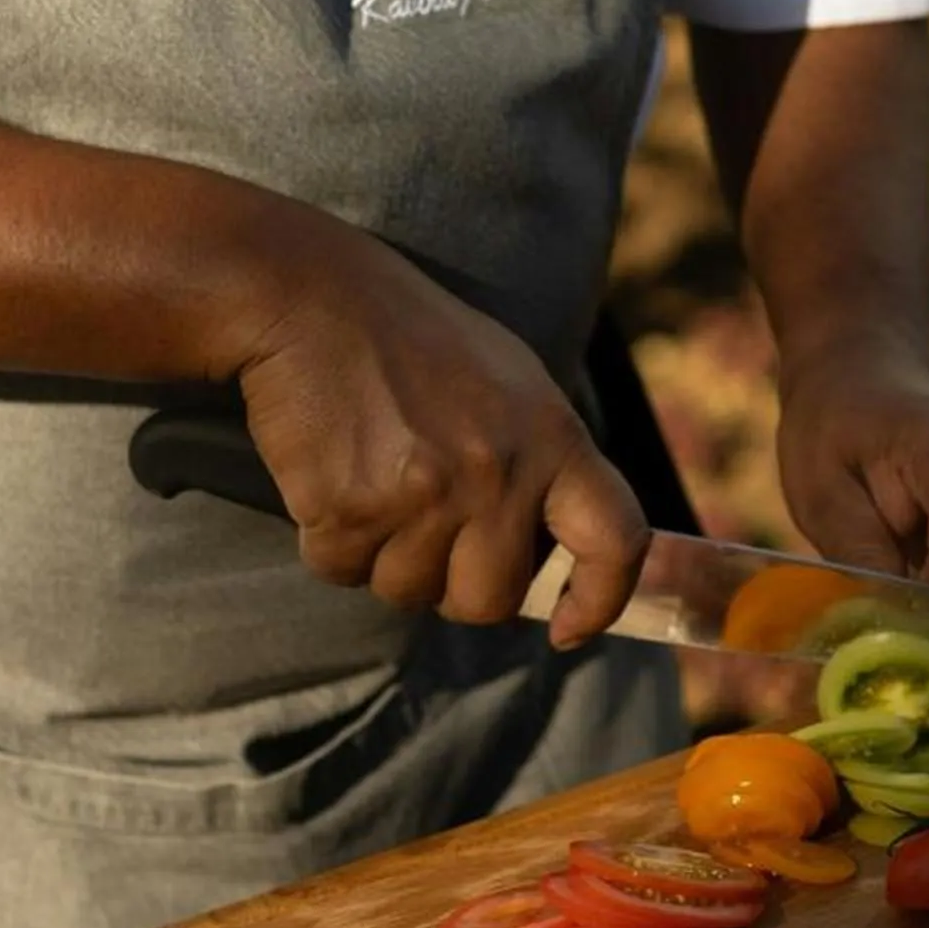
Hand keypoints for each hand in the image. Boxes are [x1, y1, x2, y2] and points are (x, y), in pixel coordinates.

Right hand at [229, 229, 646, 645]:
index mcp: (555, 438)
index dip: (601, 599)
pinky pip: (342, 571)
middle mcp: (500, 473)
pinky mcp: (353, 508)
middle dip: (454, 583)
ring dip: (385, 560)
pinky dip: (330, 542)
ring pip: (410, 593)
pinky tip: (330, 476)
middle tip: (425, 523)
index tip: (568, 630)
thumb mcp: (512, 384)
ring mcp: (427, 494)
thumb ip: (541, 466)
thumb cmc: (413, 342)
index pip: (616, 541)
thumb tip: (550, 560)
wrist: (312, 297)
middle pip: (491, 601)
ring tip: (375, 480)